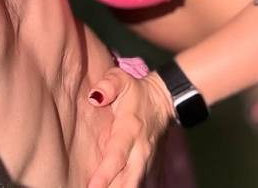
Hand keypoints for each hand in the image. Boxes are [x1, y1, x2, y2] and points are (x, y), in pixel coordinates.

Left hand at [87, 67, 173, 187]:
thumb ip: (108, 85)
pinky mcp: (149, 167)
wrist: (164, 100)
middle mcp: (140, 150)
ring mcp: (147, 161)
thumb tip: (94, 97)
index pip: (117, 156)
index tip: (93, 186)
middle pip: (127, 179)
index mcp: (129, 130)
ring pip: (134, 184)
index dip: (105, 173)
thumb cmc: (136, 90)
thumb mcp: (121, 79)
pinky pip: (139, 183)